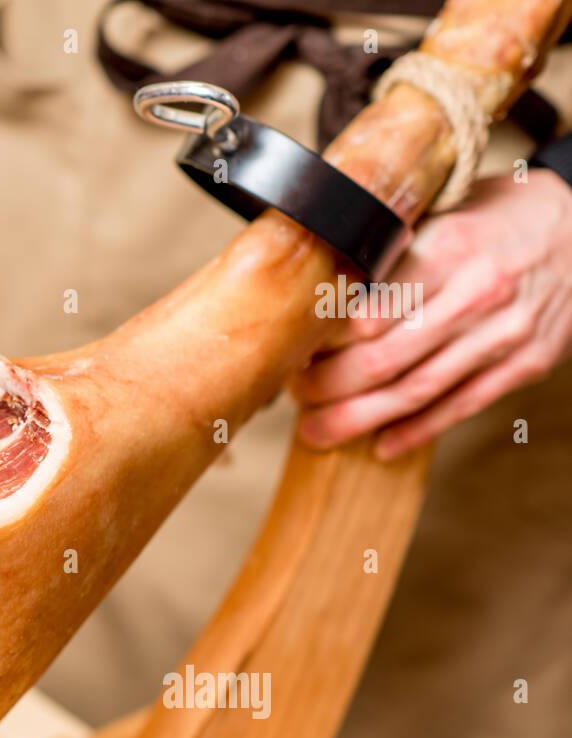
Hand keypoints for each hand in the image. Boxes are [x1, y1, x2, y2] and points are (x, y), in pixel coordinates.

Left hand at [294, 170, 571, 458]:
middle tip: (296, 398)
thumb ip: (389, 250)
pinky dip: (416, 430)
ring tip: (318, 431)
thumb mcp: (442, 214)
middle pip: (385, 359)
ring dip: (359, 418)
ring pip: (417, 391)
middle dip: (330, 387)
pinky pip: (461, 407)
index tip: (291, 354)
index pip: (369, 309)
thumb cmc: (497, 219)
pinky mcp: (525, 364)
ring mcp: (505, 335)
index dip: (322, 343)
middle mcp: (478, 295)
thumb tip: (319, 288)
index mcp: (448, 250)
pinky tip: (380, 444)